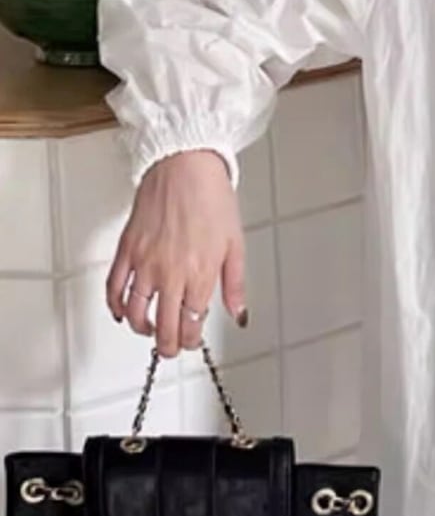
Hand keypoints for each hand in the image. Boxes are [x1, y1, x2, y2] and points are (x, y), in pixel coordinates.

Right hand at [106, 150, 247, 358]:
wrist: (184, 167)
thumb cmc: (213, 200)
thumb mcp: (235, 246)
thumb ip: (235, 285)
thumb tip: (239, 314)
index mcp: (200, 274)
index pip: (191, 323)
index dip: (190, 339)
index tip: (191, 341)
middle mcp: (171, 273)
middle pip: (163, 325)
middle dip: (167, 345)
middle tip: (170, 348)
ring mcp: (145, 262)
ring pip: (135, 311)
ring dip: (141, 329)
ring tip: (149, 331)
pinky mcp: (126, 249)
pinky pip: (114, 286)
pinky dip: (115, 305)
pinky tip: (122, 312)